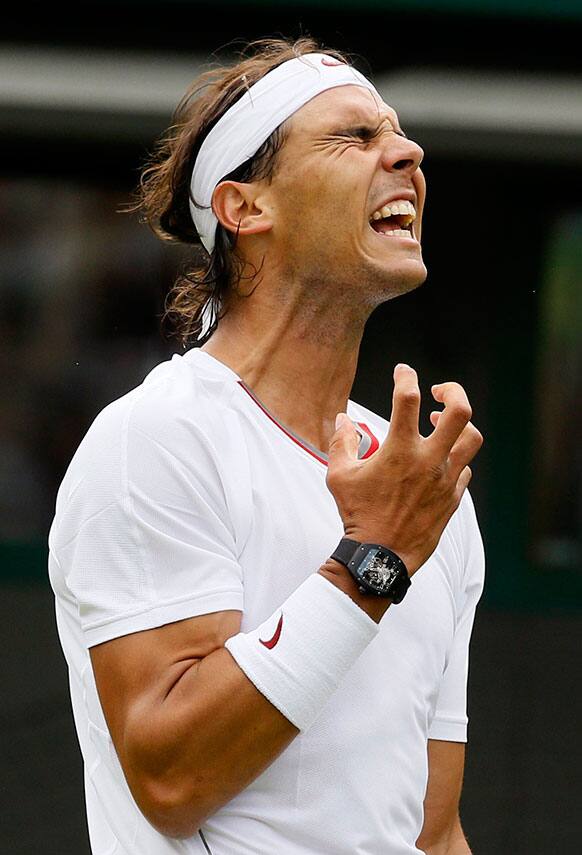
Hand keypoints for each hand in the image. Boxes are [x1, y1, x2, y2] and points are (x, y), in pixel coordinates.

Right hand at [326, 364, 482, 576]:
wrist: (381, 556)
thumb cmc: (357, 515)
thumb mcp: (339, 476)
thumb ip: (342, 442)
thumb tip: (344, 419)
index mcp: (399, 451)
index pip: (408, 399)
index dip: (405, 377)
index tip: (403, 371)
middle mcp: (428, 461)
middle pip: (459, 411)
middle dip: (453, 391)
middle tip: (439, 390)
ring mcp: (445, 480)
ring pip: (471, 439)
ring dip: (459, 424)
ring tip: (441, 422)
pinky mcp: (453, 498)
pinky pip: (464, 469)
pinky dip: (454, 458)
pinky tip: (438, 460)